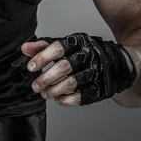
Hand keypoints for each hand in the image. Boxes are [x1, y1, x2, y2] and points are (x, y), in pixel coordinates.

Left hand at [21, 33, 135, 106]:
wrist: (116, 63)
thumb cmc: (83, 52)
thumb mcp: (64, 44)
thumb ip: (43, 46)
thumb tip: (24, 48)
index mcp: (78, 41)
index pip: (58, 47)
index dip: (42, 57)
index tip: (30, 67)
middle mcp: (88, 54)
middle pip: (64, 66)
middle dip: (46, 78)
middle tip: (35, 86)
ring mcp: (96, 71)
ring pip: (72, 82)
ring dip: (55, 90)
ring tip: (45, 94)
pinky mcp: (101, 87)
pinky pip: (83, 96)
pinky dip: (68, 100)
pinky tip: (58, 100)